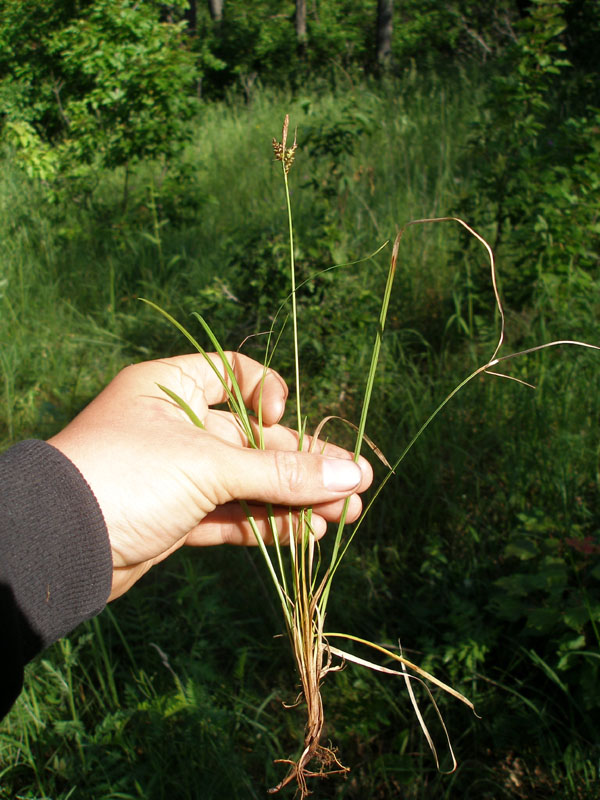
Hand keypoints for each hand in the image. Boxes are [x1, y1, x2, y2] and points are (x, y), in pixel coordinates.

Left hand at [48, 353, 372, 600]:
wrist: (59, 546)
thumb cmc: (128, 476)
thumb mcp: (208, 466)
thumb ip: (281, 473)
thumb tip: (351, 476)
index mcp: (172, 388)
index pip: (235, 373)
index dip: (268, 395)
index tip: (281, 420)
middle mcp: (175, 426)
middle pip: (254, 439)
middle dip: (303, 464)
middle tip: (353, 487)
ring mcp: (176, 473)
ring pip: (247, 482)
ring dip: (293, 499)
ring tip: (343, 517)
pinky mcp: (176, 517)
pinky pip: (231, 515)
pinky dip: (265, 525)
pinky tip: (305, 536)